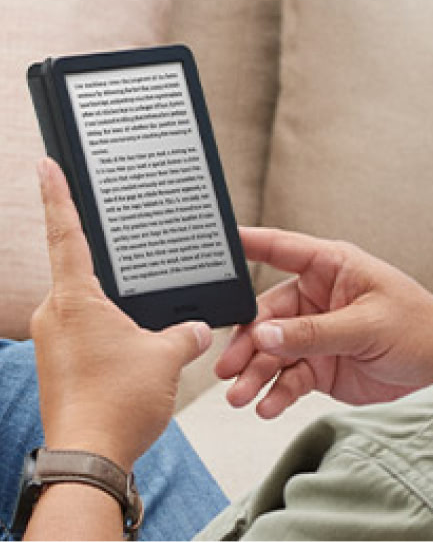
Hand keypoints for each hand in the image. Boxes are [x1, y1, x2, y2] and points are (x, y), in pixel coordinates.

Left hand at [31, 158, 211, 469]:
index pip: (65, 234)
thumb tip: (196, 328)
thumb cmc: (120, 402)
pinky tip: (132, 352)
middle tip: (130, 263)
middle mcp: (56, 314)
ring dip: (113, 312)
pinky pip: (85, 333)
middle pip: (80, 273)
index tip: (46, 165)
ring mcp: (54, 341)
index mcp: (77, 299)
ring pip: (85, 307)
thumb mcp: (166, 357)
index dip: (58, 195)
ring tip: (140, 329)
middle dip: (109, 271)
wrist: (91, 457)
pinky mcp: (59, 364)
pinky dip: (108, 334)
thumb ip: (185, 332)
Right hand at [215, 228, 432, 418]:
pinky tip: (267, 406)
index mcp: (332, 268)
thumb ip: (314, 332)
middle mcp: (319, 298)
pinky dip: (276, 392)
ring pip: (273, 350)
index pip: (282, 249)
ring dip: (255, 373)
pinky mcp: (321, 365)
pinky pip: (289, 377)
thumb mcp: (366, 326)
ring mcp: (318, 333)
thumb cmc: (419, 328)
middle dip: (246, 342)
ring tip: (241, 396)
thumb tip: (264, 335)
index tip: (211, 250)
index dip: (248, 245)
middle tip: (228, 368)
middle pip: (267, 315)